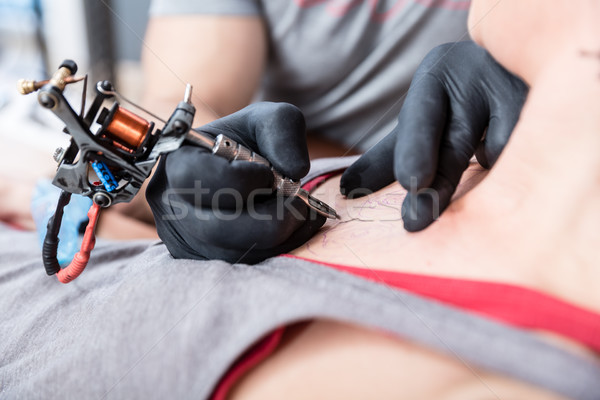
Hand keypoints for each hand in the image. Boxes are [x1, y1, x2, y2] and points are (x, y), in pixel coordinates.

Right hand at [146, 102, 325, 263]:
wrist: (241, 165)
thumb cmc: (249, 140)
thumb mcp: (268, 119)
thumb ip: (283, 131)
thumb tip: (294, 170)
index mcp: (176, 162)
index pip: (199, 180)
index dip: (243, 180)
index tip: (268, 172)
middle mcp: (170, 204)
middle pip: (218, 229)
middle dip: (272, 218)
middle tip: (300, 201)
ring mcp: (184, 237)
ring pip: (235, 253)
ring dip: (282, 235)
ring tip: (301, 211)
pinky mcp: (203, 259)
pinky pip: (244, 265)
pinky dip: (278, 248)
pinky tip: (292, 227)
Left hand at [340, 41, 527, 230]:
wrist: (508, 63)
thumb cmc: (456, 102)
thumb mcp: (420, 121)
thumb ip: (387, 156)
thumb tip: (345, 190)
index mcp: (434, 79)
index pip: (420, 117)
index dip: (415, 149)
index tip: (411, 183)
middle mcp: (473, 77)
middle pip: (453, 143)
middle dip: (437, 188)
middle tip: (416, 223)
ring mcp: (514, 88)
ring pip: (497, 148)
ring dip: (483, 172)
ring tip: (478, 171)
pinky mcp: (549, 104)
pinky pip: (530, 150)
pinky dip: (517, 165)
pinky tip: (512, 162)